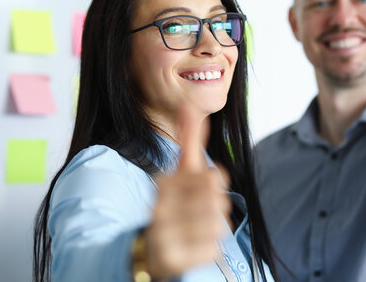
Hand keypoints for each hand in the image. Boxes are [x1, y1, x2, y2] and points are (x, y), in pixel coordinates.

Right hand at [144, 105, 230, 277]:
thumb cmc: (171, 205)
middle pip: (218, 200)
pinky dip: (209, 249)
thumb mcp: (178, 172)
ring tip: (195, 228)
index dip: (212, 183)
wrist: (147, 249)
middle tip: (198, 210)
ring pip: (218, 225)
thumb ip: (189, 142)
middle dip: (214, 205)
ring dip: (212, 228)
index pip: (212, 176)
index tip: (201, 187)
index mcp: (163, 184)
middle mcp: (159, 208)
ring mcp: (164, 235)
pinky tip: (193, 245)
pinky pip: (213, 250)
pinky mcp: (173, 260)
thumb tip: (189, 105)